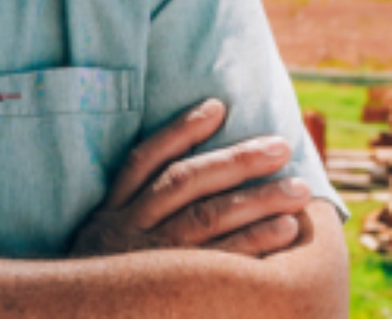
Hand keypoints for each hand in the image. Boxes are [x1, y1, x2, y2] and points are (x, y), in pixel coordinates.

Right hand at [70, 99, 311, 257]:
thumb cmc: (102, 280)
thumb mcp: (101, 239)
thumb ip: (129, 209)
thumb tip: (177, 168)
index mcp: (112, 212)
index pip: (144, 160)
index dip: (179, 131)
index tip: (216, 108)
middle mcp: (130, 229)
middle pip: (185, 183)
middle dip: (234, 161)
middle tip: (278, 146)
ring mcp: (154, 261)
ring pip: (206, 219)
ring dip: (256, 199)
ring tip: (297, 188)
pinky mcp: (175, 290)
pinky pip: (221, 264)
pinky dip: (255, 243)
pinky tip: (285, 229)